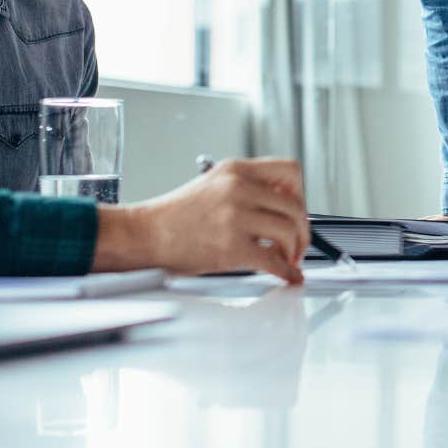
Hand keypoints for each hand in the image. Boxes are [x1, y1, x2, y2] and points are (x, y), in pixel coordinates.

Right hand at [91, 158, 310, 280]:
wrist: (144, 234)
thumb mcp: (212, 184)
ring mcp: (235, 217)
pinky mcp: (232, 247)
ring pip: (289, 232)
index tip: (297, 210)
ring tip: (287, 259)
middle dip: (302, 230)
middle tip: (298, 244)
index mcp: (236, 170)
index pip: (290, 171)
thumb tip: (282, 205)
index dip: (300, 193)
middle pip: (295, 206)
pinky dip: (286, 273)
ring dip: (295, 251)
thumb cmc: (174, 215)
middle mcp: (238, 188)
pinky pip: (274, 261)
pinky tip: (285, 276)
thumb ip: (247, 188)